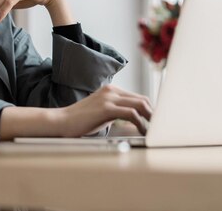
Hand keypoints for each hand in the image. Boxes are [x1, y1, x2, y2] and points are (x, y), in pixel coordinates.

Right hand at [0, 85, 151, 139]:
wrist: (61, 122)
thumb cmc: (80, 121)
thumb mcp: (102, 114)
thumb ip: (117, 112)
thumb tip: (134, 120)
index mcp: (111, 90)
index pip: (138, 97)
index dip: (150, 109)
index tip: (157, 121)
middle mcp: (111, 90)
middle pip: (142, 99)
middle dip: (154, 113)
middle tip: (160, 127)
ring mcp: (109, 97)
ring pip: (140, 104)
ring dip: (150, 118)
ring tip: (155, 130)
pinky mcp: (106, 107)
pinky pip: (131, 113)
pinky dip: (140, 123)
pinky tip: (142, 131)